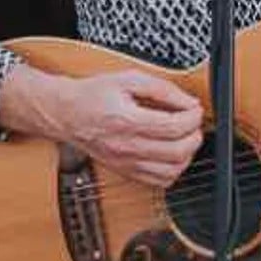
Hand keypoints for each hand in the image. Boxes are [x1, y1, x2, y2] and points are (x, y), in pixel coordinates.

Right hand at [0, 65, 204, 186]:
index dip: (193, 117)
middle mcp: (127, 147)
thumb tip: (188, 102)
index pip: (174, 127)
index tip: (194, 108)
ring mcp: (126, 163)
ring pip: (171, 172)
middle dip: (194, 136)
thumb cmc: (94, 95)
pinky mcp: (126, 172)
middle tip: (192, 122)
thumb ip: (162, 89)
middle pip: (177, 152)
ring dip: (186, 155)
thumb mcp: (128, 79)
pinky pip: (159, 182)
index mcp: (127, 121)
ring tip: (183, 138)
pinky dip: (173, 170)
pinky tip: (170, 153)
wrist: (66, 113)